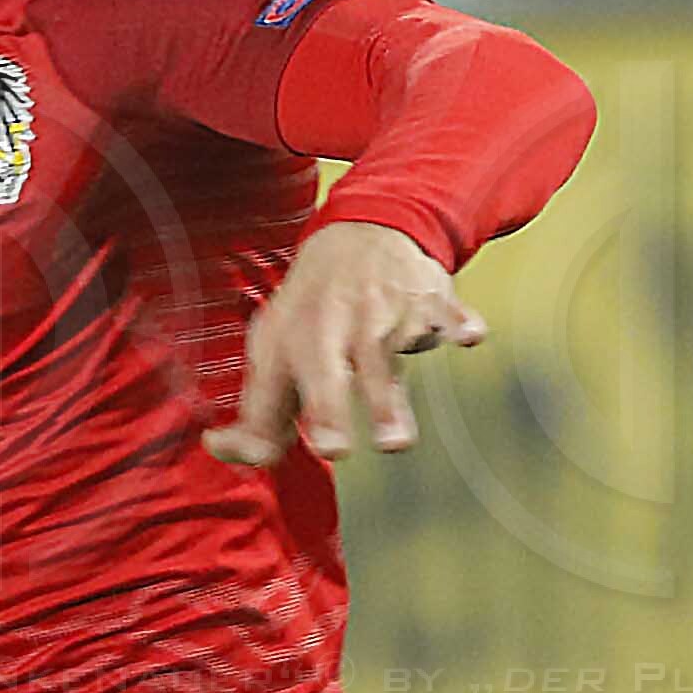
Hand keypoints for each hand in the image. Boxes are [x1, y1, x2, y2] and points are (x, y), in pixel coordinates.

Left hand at [211, 220, 482, 466]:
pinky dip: (459, 323)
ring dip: (389, 401)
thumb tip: (223, 449)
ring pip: (385, 357)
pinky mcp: (428, 301)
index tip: (272, 457)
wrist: (359, 235)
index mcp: (292, 346)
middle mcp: (334, 330)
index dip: (268, 427)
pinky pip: (445, 312)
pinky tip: (470, 336)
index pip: (276, 390)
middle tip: (334, 453)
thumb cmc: (312, 311)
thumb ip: (260, 411)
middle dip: (329, 414)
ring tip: (396, 443)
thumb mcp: (274, 351)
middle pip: (329, 377)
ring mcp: (383, 313)